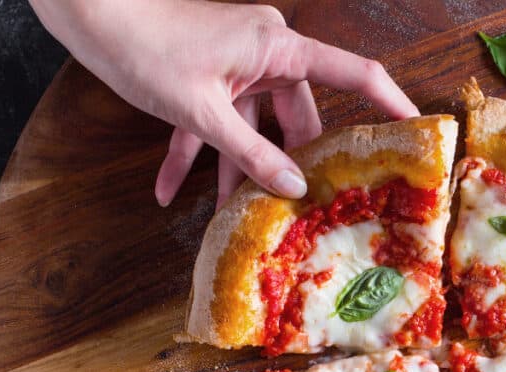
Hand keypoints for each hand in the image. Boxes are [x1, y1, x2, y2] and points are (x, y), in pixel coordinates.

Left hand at [30, 0, 418, 206]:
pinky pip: (211, 123)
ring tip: (231, 217)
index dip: (389, 102)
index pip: (353, 74)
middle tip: (304, 209)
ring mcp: (235, 65)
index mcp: (278, 49)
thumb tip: (294, 189)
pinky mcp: (206, 77)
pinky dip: (193, 154)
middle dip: (292, 164)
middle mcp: (265, 54)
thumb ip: (250, 152)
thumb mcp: (203, 111)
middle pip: (298, 117)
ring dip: (237, 169)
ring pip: (253, 127)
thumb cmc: (146, 48)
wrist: (88, 13)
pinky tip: (168, 193)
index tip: (418, 129)